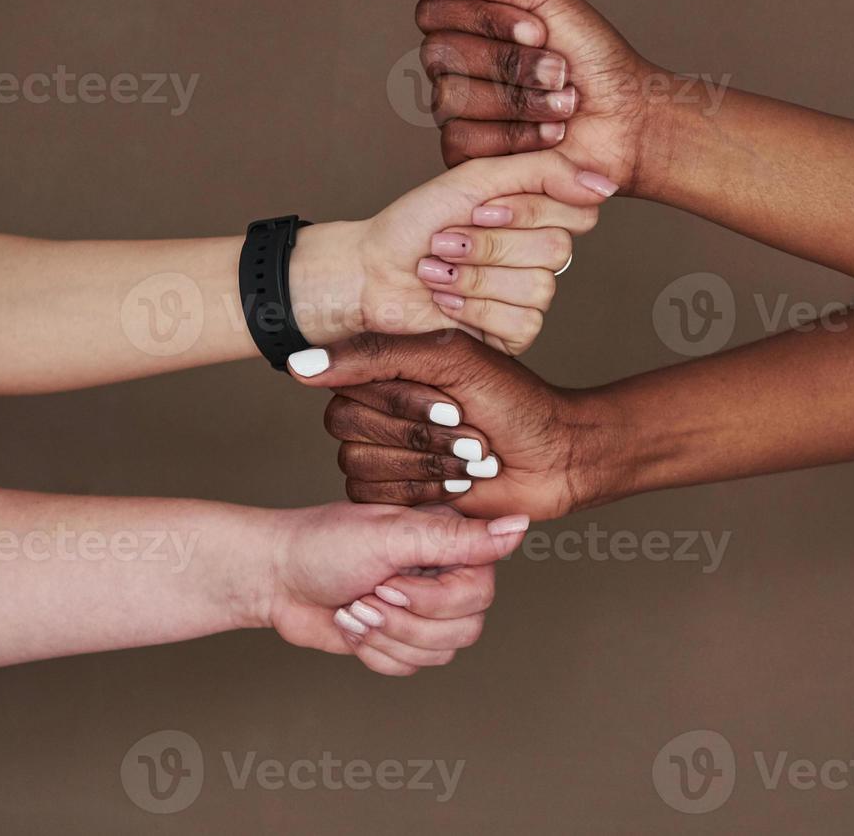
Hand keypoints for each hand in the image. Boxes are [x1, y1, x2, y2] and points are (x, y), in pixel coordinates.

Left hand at [251, 501, 530, 675]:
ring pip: (440, 653)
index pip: (482, 590)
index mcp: (449, 543)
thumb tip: (520, 525)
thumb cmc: (324, 544)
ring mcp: (424, 611)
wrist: (274, 578)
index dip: (434, 598)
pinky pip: (411, 668)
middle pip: (466, 628)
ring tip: (355, 607)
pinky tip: (352, 624)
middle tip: (368, 594)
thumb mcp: (392, 536)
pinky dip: (375, 653)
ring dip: (387, 636)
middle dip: (406, 621)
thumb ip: (458, 538)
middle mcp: (444, 576)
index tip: (391, 581)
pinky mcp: (401, 640)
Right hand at [287, 333, 612, 521]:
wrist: (554, 456)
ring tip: (470, 458)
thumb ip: (374, 355)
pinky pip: (370, 498)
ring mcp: (383, 451)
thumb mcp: (450, 360)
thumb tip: (298, 365)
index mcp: (385, 367)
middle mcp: (375, 407)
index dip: (401, 399)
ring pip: (358, 463)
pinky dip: (421, 492)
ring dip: (426, 463)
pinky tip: (458, 485)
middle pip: (347, 425)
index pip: (347, 382)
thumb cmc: (515, 401)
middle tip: (467, 430)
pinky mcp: (393, 495)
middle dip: (418, 432)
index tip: (453, 400)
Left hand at [291, 149, 614, 354]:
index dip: (527, 211)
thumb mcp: (477, 180)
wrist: (369, 272)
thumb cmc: (415, 223)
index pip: (578, 211)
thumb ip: (542, 171)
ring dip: (476, 276)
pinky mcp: (512, 335)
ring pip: (539, 288)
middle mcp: (540, 256)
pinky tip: (444, 301)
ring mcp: (528, 298)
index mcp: (538, 214)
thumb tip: (605, 182)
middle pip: (557, 249)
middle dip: (490, 244)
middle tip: (446, 240)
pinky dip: (474, 308)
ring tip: (437, 270)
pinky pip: (523, 323)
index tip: (479, 208)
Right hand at [375, 0, 669, 189]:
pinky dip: (516, 137)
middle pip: (440, 53)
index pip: (435, 8)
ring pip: (452, 98)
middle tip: (558, 71)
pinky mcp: (464, 156)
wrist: (628, 119)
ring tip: (561, 105)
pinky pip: (462, 139)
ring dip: (522, 100)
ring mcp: (454, 112)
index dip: (489, 20)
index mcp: (463, 22)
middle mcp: (452, 66)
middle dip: (510, 62)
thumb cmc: (592, 57)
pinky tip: (548, 137)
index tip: (538, 30)